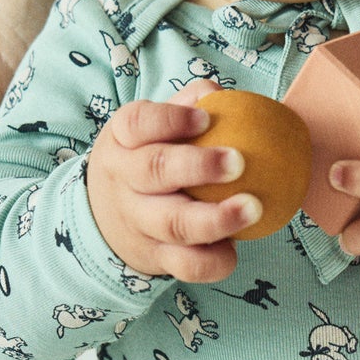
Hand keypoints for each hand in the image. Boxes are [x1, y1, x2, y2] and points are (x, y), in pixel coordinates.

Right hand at [85, 80, 262, 282]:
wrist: (105, 218)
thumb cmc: (146, 158)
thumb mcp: (150, 128)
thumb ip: (186, 106)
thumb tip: (219, 94)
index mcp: (123, 140)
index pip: (137, 122)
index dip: (171, 120)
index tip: (206, 118)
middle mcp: (125, 181)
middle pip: (154, 171)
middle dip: (198, 167)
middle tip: (239, 162)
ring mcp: (139, 223)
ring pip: (174, 224)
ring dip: (216, 219)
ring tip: (254, 207)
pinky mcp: (156, 257)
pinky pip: (187, 265)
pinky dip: (214, 261)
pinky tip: (237, 246)